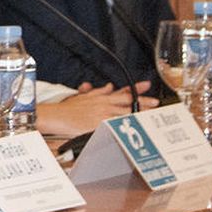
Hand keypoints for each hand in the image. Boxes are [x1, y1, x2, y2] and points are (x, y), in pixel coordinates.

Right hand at [36, 81, 153, 138]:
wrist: (55, 116)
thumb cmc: (66, 109)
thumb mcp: (83, 96)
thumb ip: (98, 92)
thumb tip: (109, 87)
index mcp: (101, 98)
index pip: (121, 92)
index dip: (135, 88)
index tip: (146, 84)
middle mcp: (103, 104)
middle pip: (127, 102)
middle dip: (142, 101)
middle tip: (156, 101)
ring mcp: (102, 114)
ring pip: (124, 113)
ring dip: (138, 113)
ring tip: (150, 115)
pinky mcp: (98, 124)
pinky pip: (115, 124)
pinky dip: (124, 124)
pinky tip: (134, 126)